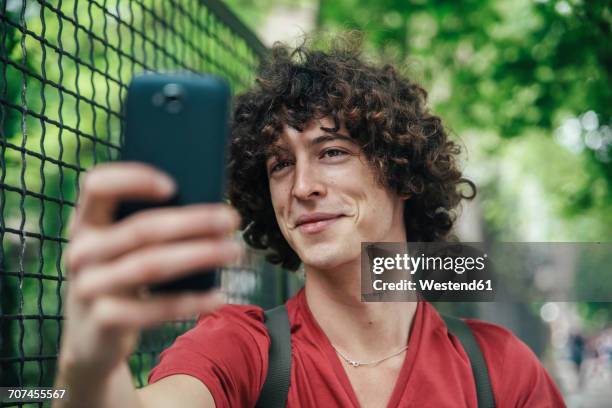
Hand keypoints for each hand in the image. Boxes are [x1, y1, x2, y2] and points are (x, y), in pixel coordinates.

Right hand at [59, 162, 241, 377]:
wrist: (90, 339)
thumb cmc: (120, 277)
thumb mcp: (122, 249)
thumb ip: (148, 225)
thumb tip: (208, 209)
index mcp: (85, 222)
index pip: (97, 185)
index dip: (133, 179)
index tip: (174, 185)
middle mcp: (81, 251)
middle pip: (141, 229)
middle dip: (193, 221)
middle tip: (231, 219)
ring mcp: (89, 287)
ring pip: (152, 265)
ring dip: (200, 255)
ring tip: (234, 250)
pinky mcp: (104, 320)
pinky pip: (155, 308)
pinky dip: (191, 302)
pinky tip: (219, 297)